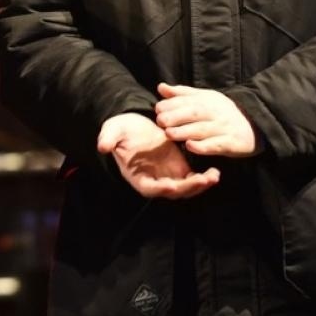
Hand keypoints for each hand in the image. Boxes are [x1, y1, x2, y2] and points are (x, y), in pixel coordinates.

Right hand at [97, 113, 219, 199]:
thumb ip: (108, 138)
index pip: (149, 188)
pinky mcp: (180, 169)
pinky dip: (204, 178)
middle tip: (202, 180)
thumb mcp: (113, 130)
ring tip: (213, 176)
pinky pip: (194, 179)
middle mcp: (154, 181)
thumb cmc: (122, 129)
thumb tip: (101, 146)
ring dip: (200, 185)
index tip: (171, 185)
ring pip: (186, 188)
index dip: (160, 188)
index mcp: (137, 176)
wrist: (135, 124)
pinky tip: (214, 171)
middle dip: (188, 188)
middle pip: (172, 191)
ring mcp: (168, 176)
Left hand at [154, 82, 257, 156]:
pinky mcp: (231, 143)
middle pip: (194, 113)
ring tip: (169, 134)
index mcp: (206, 100)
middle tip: (160, 121)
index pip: (187, 100)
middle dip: (176, 116)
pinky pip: (216, 145)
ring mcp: (223, 128)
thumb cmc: (222, 112)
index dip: (171, 104)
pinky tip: (190, 146)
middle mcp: (215, 113)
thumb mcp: (204, 99)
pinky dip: (203, 146)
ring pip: (203, 129)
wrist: (255, 125)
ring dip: (185, 131)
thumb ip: (182, 94)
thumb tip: (161, 87)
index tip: (158, 109)